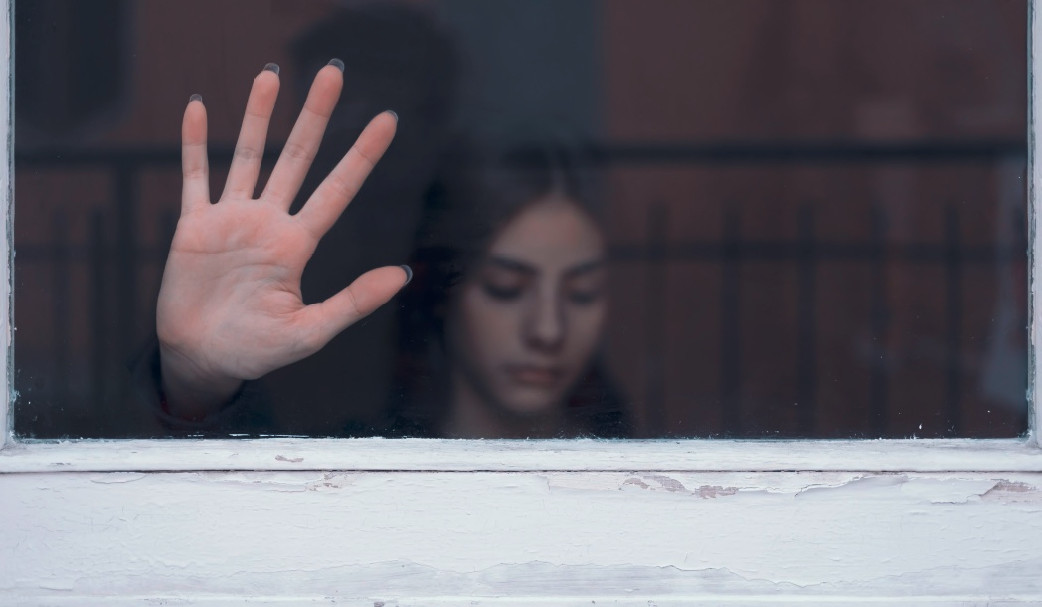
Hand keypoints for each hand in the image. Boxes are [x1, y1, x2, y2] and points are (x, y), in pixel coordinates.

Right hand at [156, 61, 408, 419]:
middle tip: (333, 73)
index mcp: (298, 245)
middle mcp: (270, 223)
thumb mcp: (311, 330)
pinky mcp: (194, 226)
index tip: (388, 121)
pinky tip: (201, 108)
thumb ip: (354, 301)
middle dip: (315, 116)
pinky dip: (195, 144)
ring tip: (271, 75)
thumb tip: (403, 274)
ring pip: (249, 156)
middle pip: (297, 158)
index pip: (338, 190)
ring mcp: (232, 220)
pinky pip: (195, 177)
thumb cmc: (258, 350)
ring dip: (259, 116)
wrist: (204, 361)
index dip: (362, 155)